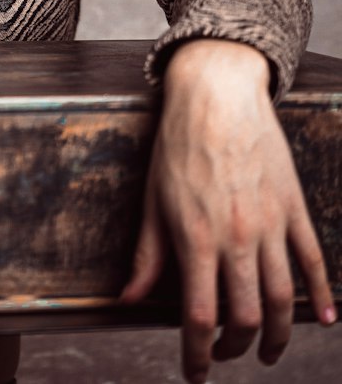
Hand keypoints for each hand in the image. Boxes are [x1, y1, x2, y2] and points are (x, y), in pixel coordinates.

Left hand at [120, 39, 335, 382]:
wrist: (217, 92)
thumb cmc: (178, 142)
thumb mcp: (153, 198)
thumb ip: (147, 255)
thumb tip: (127, 299)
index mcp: (197, 238)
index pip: (200, 318)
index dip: (199, 355)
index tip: (195, 372)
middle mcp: (237, 238)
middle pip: (244, 317)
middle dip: (234, 348)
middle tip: (225, 356)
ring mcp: (270, 224)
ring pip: (281, 300)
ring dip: (275, 334)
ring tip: (265, 349)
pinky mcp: (292, 208)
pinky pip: (313, 261)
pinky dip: (320, 296)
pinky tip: (322, 318)